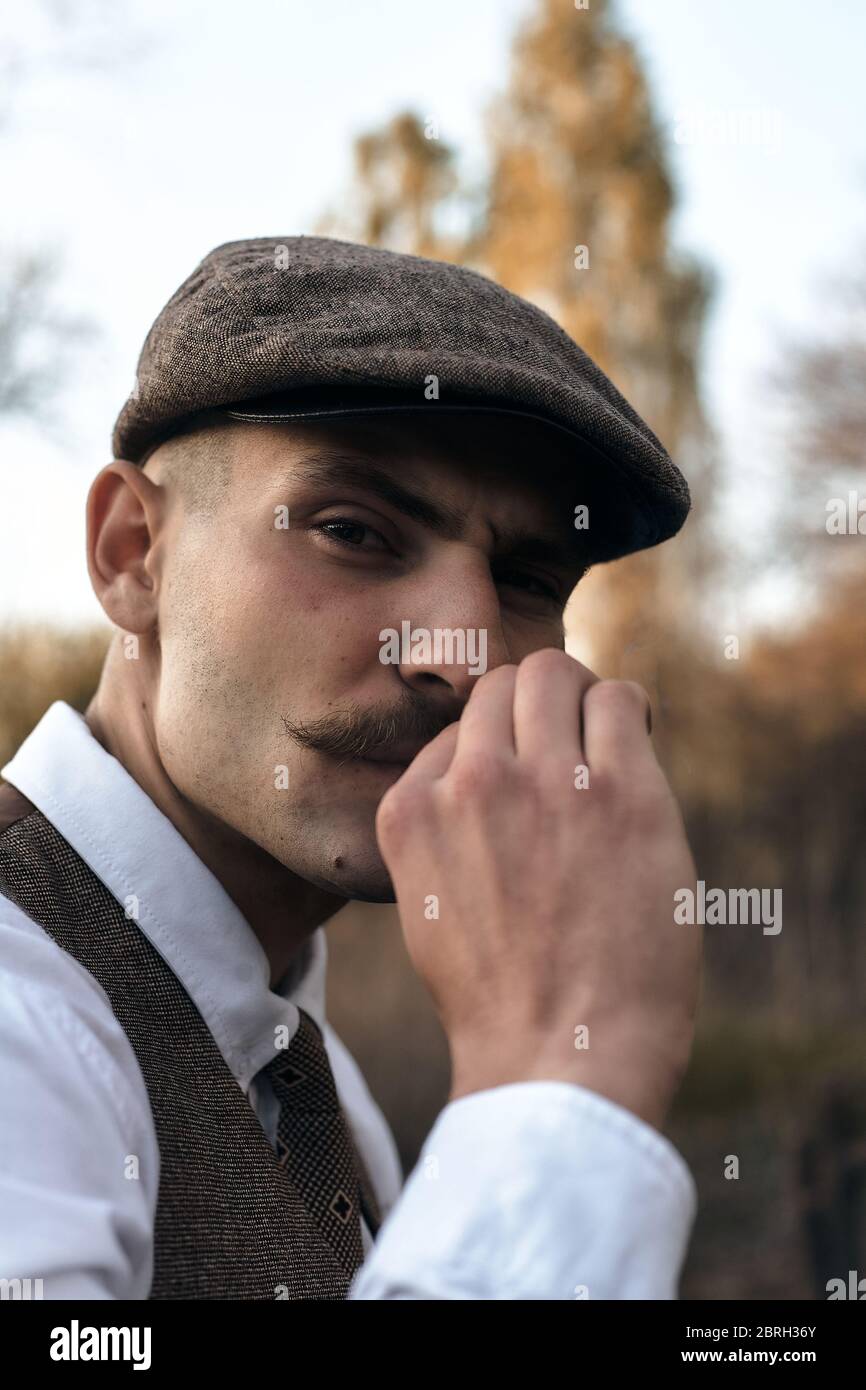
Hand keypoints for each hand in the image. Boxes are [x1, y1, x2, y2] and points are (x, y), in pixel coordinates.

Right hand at [375, 649, 700, 1132]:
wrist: (560, 1060)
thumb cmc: (501, 998)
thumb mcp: (430, 904)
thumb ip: (445, 830)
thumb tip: (484, 764)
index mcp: (410, 811)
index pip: (454, 729)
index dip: (495, 748)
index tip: (525, 777)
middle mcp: (469, 782)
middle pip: (499, 683)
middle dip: (535, 702)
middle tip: (569, 738)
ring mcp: (545, 782)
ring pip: (555, 672)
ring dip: (581, 697)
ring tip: (605, 737)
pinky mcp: (620, 791)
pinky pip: (620, 699)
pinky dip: (631, 709)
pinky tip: (639, 738)